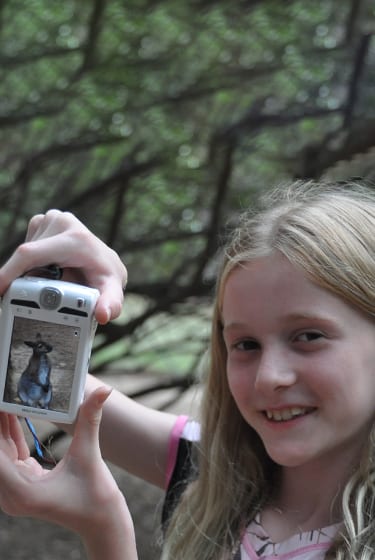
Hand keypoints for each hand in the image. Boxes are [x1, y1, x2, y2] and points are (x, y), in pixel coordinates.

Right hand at [0, 210, 126, 323]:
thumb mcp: (112, 290)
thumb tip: (104, 315)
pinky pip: (26, 250)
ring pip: (24, 255)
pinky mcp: (42, 222)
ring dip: (28, 272)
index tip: (0, 290)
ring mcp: (50, 219)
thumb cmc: (106, 275)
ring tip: (50, 281)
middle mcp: (62, 223)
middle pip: (25, 258)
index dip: (9, 271)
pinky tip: (47, 270)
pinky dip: (30, 264)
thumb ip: (111, 304)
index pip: (30, 254)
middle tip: (30, 297)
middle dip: (23, 279)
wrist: (104, 260)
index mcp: (75, 239)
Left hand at [0, 388, 137, 558]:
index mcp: (22, 491)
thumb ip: (90, 418)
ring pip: (2, 453)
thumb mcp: (89, 452)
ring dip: (4, 427)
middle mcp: (12, 495)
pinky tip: (11, 415)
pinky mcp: (23, 486)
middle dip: (0, 423)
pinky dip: (11, 436)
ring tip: (6, 399)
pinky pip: (11, 457)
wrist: (101, 520)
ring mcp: (16, 492)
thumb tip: (104, 389)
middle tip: (4, 394)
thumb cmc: (95, 494)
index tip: (2, 402)